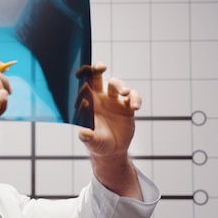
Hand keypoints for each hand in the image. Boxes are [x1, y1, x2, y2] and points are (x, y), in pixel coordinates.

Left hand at [78, 63, 142, 199]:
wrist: (113, 151)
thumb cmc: (97, 144)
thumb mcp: (92, 142)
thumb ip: (88, 137)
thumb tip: (83, 133)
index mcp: (88, 103)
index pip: (83, 85)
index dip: (82, 77)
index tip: (82, 72)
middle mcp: (100, 98)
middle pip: (97, 77)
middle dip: (97, 69)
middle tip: (101, 67)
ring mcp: (114, 101)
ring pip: (117, 85)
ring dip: (121, 85)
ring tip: (125, 93)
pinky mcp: (128, 106)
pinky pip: (133, 96)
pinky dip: (135, 98)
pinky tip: (136, 106)